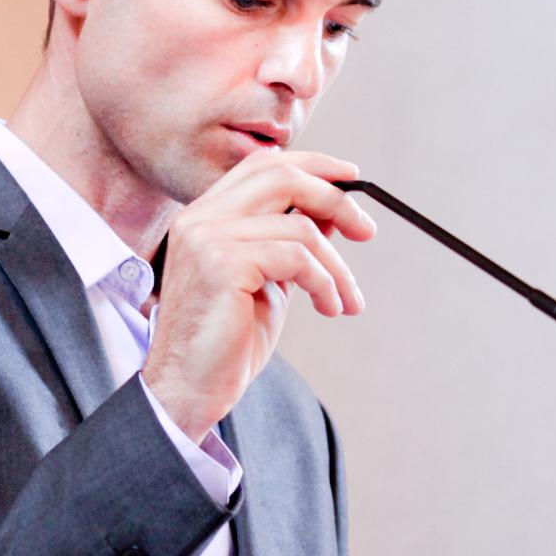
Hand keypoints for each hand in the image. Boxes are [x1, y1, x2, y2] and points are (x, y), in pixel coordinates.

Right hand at [143, 151, 377, 441]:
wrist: (188, 390)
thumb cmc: (227, 343)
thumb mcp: (268, 281)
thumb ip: (290, 241)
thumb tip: (333, 210)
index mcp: (205, 216)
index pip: (263, 165)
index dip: (313, 165)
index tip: (351, 179)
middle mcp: (200, 218)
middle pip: (282, 177)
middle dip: (335, 198)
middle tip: (366, 230)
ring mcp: (207, 239)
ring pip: (300, 227)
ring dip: (337, 267)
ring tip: (347, 300)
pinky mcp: (222, 266)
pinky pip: (297, 259)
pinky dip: (326, 283)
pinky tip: (330, 308)